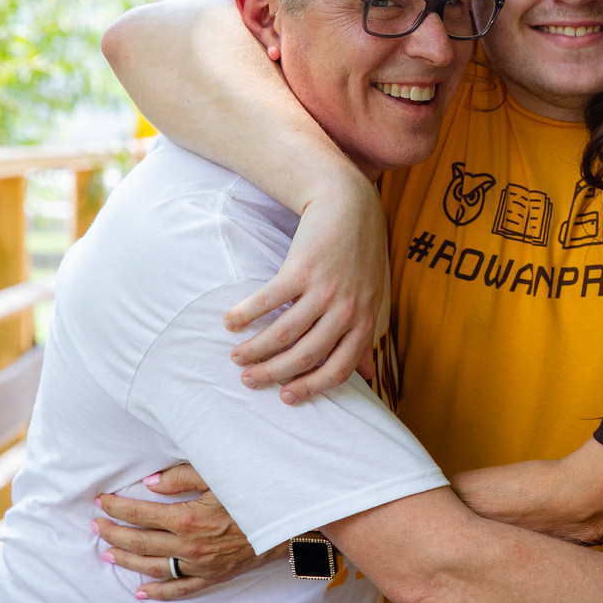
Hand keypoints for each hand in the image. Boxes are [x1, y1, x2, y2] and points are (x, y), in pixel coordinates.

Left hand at [95, 463, 280, 599]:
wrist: (289, 522)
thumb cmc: (253, 492)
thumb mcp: (218, 474)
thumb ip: (180, 476)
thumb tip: (148, 484)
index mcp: (187, 518)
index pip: (139, 513)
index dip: (116, 507)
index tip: (102, 502)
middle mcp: (189, 546)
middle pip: (139, 542)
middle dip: (113, 533)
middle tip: (96, 526)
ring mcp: (200, 565)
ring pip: (153, 568)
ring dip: (127, 562)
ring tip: (108, 554)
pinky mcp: (213, 576)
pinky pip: (181, 589)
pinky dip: (159, 593)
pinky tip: (141, 593)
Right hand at [226, 177, 388, 404]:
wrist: (350, 204)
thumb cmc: (360, 255)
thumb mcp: (372, 297)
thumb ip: (366, 336)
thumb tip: (367, 375)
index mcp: (364, 321)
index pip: (338, 369)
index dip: (310, 388)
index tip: (285, 397)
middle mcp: (347, 310)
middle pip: (306, 355)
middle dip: (274, 373)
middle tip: (248, 380)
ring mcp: (325, 290)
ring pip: (284, 332)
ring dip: (255, 349)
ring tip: (235, 356)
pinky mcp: (302, 268)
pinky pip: (268, 300)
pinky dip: (246, 313)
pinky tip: (230, 322)